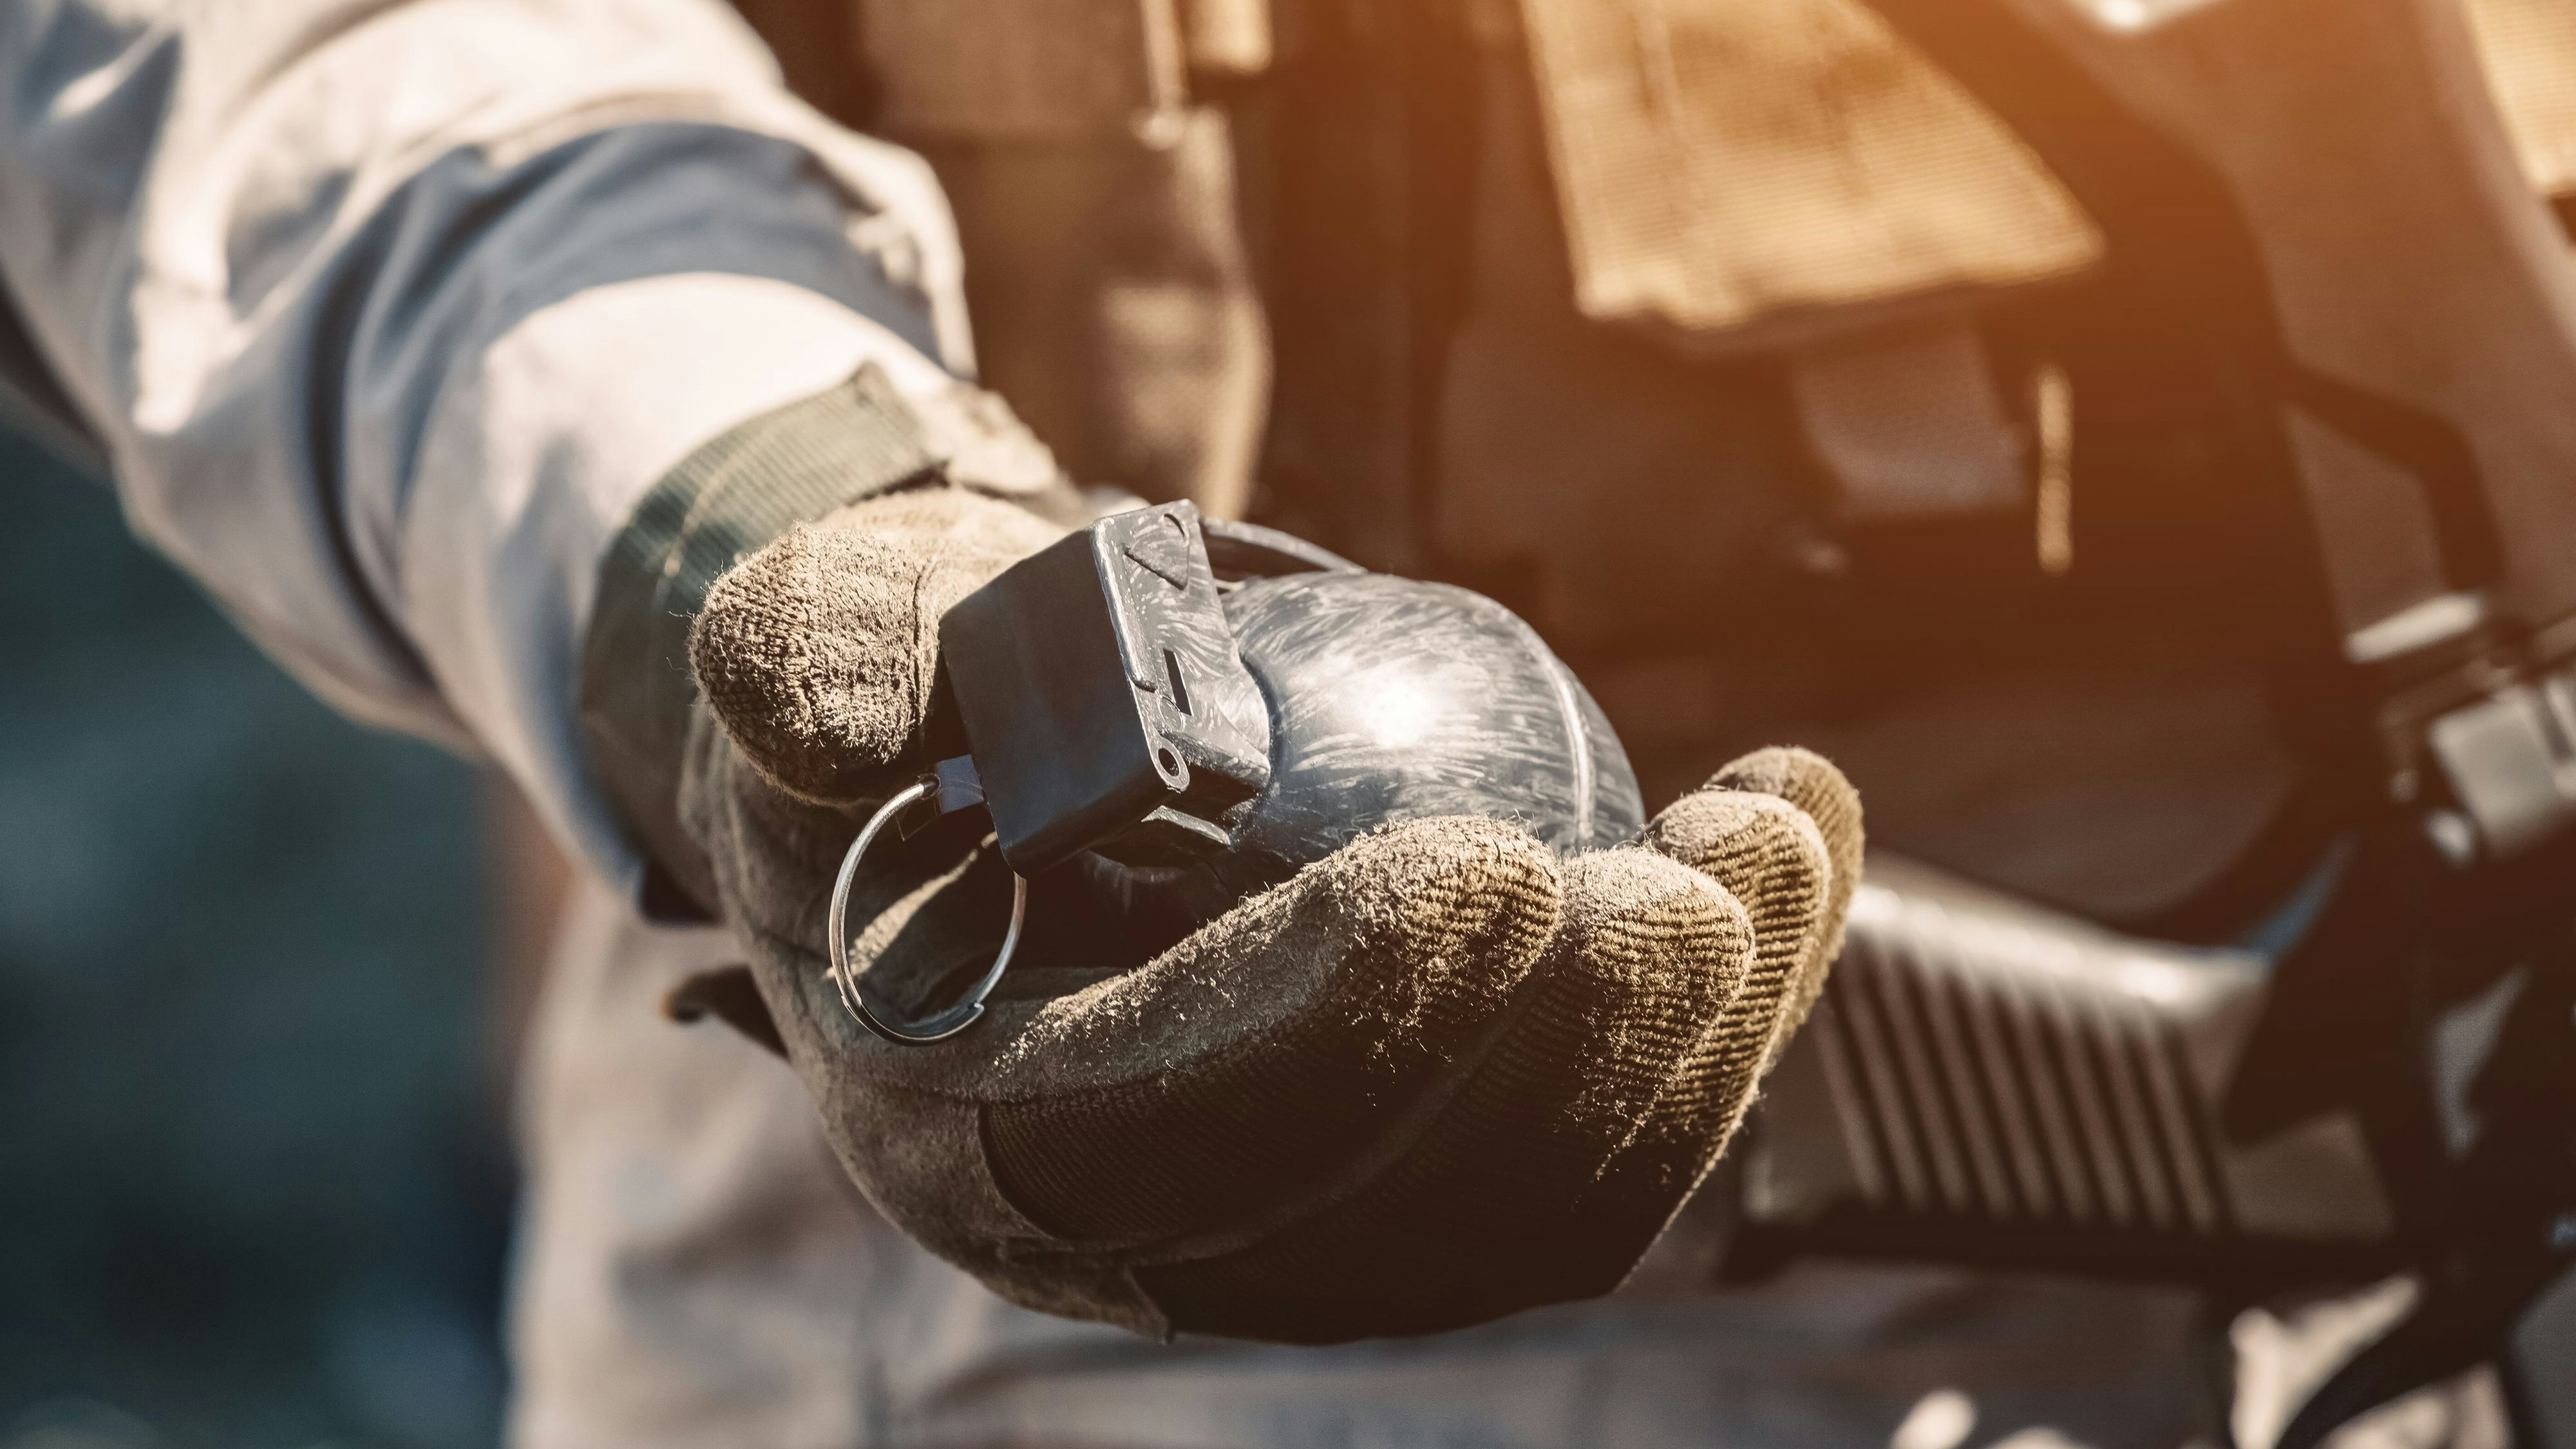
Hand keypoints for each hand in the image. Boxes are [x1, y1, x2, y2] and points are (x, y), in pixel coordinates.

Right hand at [675, 487, 1861, 1342]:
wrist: (996, 769)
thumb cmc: (929, 687)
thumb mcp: (850, 634)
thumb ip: (825, 657)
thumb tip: (826, 715)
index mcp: (961, 1117)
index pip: (1143, 1129)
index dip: (1323, 1025)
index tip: (1491, 869)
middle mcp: (1125, 1223)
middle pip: (1373, 1212)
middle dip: (1565, 1062)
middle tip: (1694, 888)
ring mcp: (1288, 1222)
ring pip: (1520, 1209)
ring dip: (1687, 1048)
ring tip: (1776, 846)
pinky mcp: (1411, 1179)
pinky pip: (1586, 1153)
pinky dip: (1711, 1028)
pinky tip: (1777, 862)